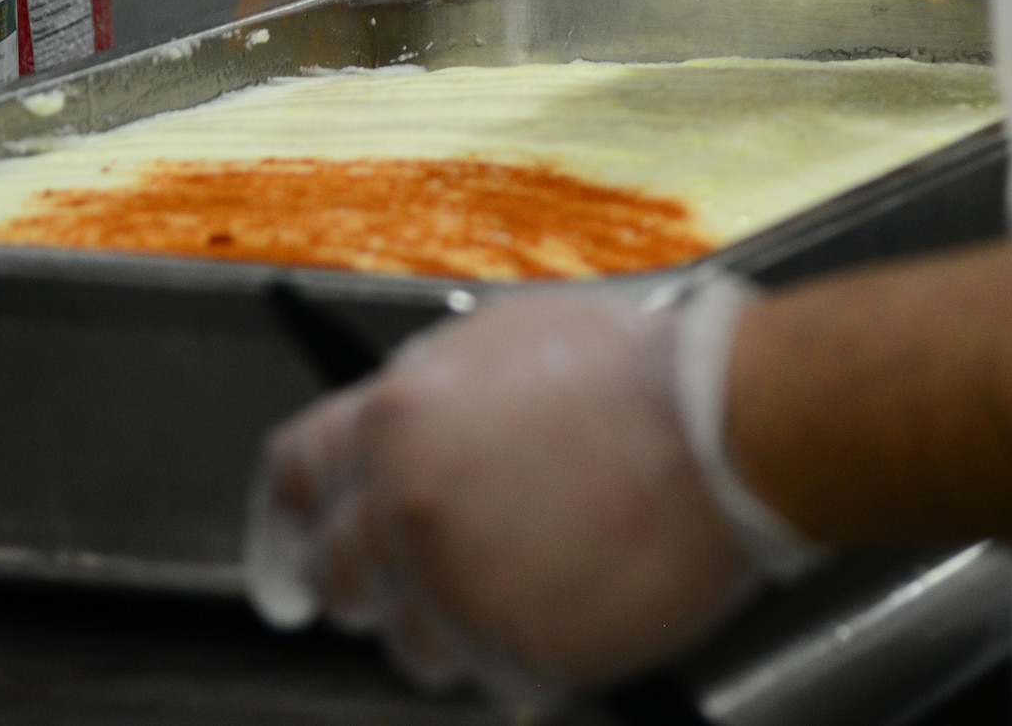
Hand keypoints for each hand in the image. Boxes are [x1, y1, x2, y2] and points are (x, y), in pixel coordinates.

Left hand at [245, 281, 818, 700]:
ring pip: (406, 638)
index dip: (294, 505)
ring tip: (513, 578)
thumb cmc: (628, 374)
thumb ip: (426, 392)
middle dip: (360, 576)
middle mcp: (404, 509)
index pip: (295, 473)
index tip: (296, 529)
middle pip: (335, 570)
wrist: (716, 426)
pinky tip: (561, 597)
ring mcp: (455, 587)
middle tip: (405, 572)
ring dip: (442, 619)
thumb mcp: (498, 341)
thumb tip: (396, 426)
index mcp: (393, 422)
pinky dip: (514, 646)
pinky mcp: (512, 651)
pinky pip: (487, 669)